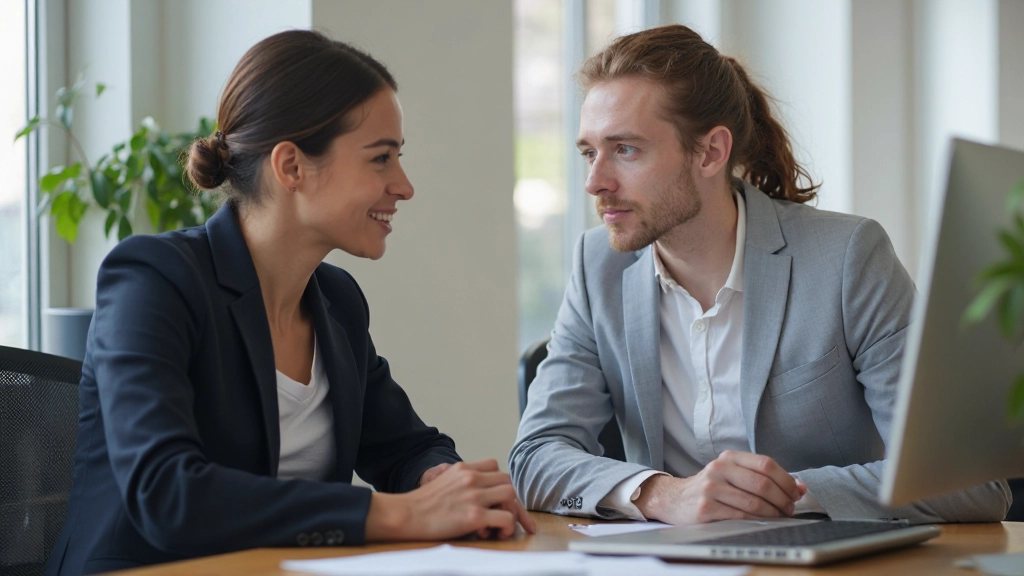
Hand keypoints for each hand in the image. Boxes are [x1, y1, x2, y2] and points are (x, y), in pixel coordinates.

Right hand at [365, 459, 535, 541]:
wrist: (406, 515)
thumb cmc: (421, 504)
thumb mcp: (442, 479)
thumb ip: (460, 481)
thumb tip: (474, 490)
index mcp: (463, 468)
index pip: (494, 465)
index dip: (497, 481)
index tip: (494, 496)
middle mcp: (471, 478)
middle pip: (506, 480)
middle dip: (508, 498)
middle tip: (501, 513)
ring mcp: (474, 496)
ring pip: (510, 495)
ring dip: (511, 511)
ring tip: (501, 525)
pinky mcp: (474, 516)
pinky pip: (506, 518)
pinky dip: (507, 527)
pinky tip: (498, 533)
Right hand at [634, 451, 806, 523]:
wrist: (674, 499)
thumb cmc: (711, 487)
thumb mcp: (734, 474)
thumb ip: (764, 477)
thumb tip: (800, 487)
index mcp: (729, 457)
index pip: (766, 464)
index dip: (786, 480)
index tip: (796, 493)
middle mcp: (719, 468)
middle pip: (762, 483)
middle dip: (783, 499)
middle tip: (790, 508)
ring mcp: (711, 488)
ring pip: (754, 503)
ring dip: (773, 513)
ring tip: (779, 517)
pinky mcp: (706, 508)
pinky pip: (740, 517)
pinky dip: (757, 521)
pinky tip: (762, 522)